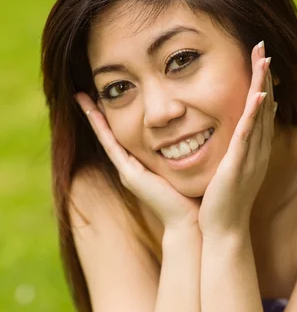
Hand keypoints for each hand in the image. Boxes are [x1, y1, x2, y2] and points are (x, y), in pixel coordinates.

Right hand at [74, 93, 200, 231]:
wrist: (188, 220)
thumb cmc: (193, 197)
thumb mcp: (186, 167)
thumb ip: (186, 152)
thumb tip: (200, 130)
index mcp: (142, 166)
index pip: (125, 136)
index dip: (115, 118)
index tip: (108, 96)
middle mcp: (131, 168)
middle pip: (111, 135)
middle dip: (98, 114)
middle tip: (87, 91)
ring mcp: (127, 171)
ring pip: (106, 137)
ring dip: (93, 116)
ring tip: (81, 96)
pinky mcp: (129, 174)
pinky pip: (111, 145)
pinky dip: (100, 127)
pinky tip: (92, 110)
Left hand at [198, 42, 276, 237]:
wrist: (222, 230)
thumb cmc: (222, 203)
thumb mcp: (229, 171)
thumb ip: (232, 152)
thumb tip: (230, 139)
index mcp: (252, 150)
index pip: (259, 111)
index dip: (260, 84)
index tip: (259, 61)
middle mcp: (257, 150)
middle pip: (264, 106)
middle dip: (263, 76)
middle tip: (263, 47)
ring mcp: (250, 158)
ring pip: (259, 115)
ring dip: (262, 86)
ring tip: (264, 59)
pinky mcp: (238, 166)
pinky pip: (247, 136)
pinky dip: (254, 115)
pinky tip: (258, 95)